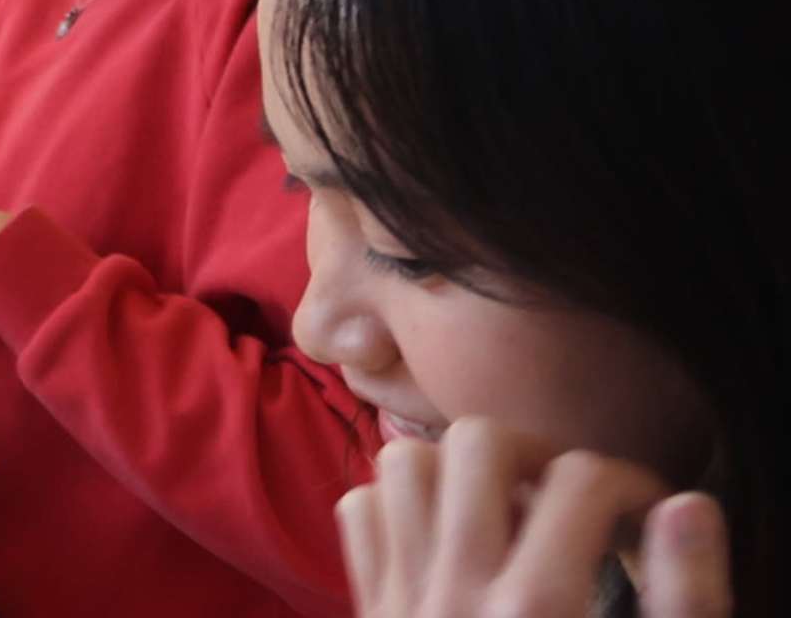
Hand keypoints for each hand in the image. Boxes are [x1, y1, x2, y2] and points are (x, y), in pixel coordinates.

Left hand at [343, 423, 726, 617]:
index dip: (631, 484)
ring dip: (459, 472)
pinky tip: (448, 540)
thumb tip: (687, 503)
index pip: (582, 482)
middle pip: (478, 444)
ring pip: (403, 463)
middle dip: (535, 455)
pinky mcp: (369, 610)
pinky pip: (359, 516)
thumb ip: (685, 598)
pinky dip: (399, 510)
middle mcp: (455, 592)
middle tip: (568, 500)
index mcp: (535, 608)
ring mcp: (400, 598)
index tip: (643, 515)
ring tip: (507, 512)